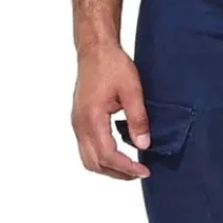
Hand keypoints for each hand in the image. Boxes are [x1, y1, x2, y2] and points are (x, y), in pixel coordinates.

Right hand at [71, 44, 150, 178]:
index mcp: (92, 117)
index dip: (127, 168)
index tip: (144, 171)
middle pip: (94, 163)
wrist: (95, 49)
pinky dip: (103, 157)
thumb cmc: (112, 64)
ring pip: (89, 159)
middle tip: (139, 172)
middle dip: (117, 173)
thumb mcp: (132, 90)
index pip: (108, 155)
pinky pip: (87, 148)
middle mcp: (80, 124)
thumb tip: (143, 145)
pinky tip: (120, 154)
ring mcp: (77, 123)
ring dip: (108, 168)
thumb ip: (138, 119)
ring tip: (130, 167)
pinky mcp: (79, 120)